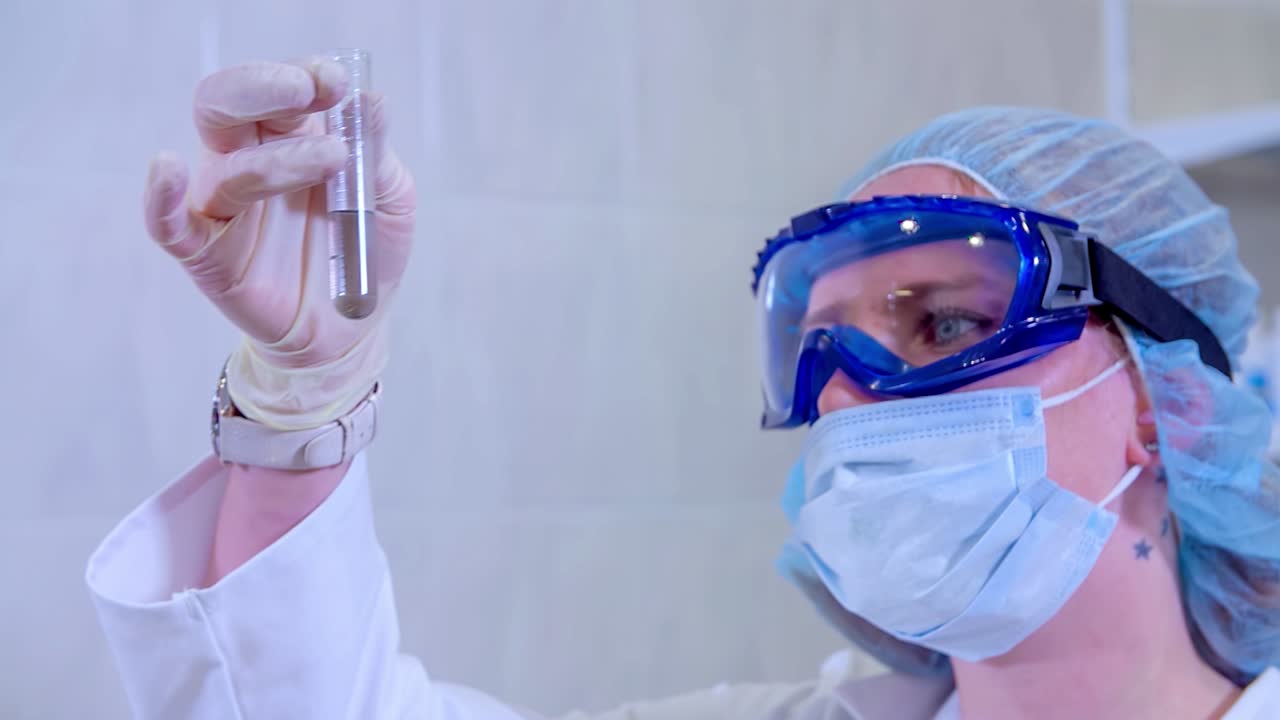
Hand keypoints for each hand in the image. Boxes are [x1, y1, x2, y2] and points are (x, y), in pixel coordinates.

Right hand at [143, 59, 415, 427]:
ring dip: (277, 160)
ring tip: (334, 160)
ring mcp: (224, 205)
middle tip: (308, 93)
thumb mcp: (388, 199)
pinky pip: (168, 224)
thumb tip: (370, 100)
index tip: (334, 82)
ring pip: (225, 166)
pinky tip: (166, 168)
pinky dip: (159, 197)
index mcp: (293, 136)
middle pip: (227, 105)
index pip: (281, 91)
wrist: (351, 326)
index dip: (303, 76)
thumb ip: (375, 152)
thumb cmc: (366, 250)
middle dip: (263, 88)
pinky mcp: (205, 253)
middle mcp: (249, 159)